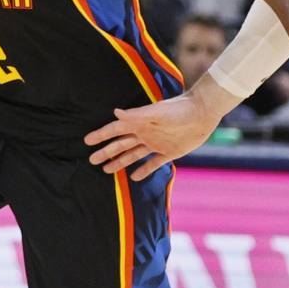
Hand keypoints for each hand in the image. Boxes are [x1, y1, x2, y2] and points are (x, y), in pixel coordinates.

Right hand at [84, 92, 222, 180]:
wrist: (202, 113)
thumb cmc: (178, 110)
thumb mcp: (156, 113)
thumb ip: (136, 114)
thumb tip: (115, 112)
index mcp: (139, 122)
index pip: (115, 130)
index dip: (101, 135)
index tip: (86, 141)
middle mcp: (145, 133)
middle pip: (121, 144)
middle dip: (106, 152)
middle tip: (92, 160)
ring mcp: (156, 143)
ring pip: (133, 154)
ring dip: (120, 162)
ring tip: (107, 170)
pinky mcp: (169, 152)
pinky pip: (153, 163)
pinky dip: (144, 169)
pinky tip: (134, 177)